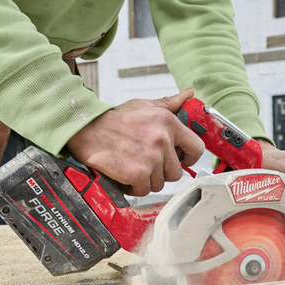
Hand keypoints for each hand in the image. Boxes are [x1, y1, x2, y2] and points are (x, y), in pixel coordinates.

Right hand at [66, 89, 204, 195]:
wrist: (87, 129)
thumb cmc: (114, 120)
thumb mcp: (144, 106)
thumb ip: (169, 103)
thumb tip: (188, 94)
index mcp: (168, 123)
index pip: (197, 148)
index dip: (189, 158)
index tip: (180, 159)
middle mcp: (162, 140)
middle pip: (176, 172)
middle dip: (161, 172)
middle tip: (145, 164)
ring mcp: (151, 158)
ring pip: (159, 184)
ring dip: (146, 180)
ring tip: (132, 167)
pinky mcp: (137, 173)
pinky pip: (143, 190)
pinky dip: (133, 187)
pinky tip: (125, 175)